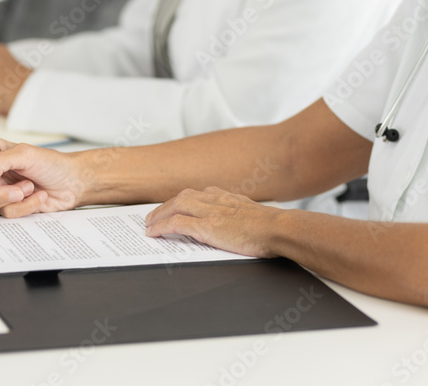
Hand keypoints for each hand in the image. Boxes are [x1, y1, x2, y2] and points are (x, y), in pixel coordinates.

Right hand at [0, 139, 83, 216]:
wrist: (72, 182)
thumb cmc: (53, 164)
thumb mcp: (25, 155)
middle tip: (19, 188)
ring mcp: (1, 190)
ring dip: (13, 199)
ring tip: (30, 188)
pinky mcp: (10, 206)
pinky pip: (6, 213)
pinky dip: (24, 207)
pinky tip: (37, 196)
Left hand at [145, 187, 280, 257]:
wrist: (278, 229)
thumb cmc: (271, 226)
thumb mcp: (252, 213)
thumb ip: (239, 213)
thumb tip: (235, 222)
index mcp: (227, 197)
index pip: (198, 194)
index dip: (182, 200)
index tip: (174, 206)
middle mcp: (216, 199)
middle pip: (183, 197)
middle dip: (165, 206)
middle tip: (153, 216)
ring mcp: (210, 212)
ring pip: (176, 206)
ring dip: (159, 215)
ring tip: (149, 224)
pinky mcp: (207, 227)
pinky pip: (176, 223)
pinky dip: (162, 227)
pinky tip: (153, 234)